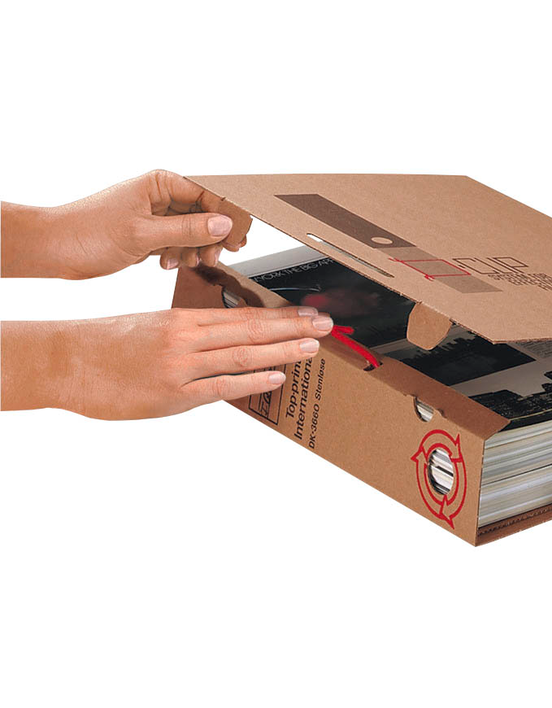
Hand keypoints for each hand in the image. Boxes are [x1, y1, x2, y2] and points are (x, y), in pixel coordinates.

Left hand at [0, 169, 250, 278]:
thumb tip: (223, 225)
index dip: (226, 216)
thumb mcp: (144, 234)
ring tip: (185, 261)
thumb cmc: (88, 233)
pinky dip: (178, 254)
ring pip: (193, 231)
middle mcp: (160, 195)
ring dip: (194, 249)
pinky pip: (178, 242)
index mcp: (160, 182)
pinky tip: (167, 262)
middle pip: (204, 214)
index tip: (237, 237)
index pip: (208, 194)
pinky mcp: (150, 233)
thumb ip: (187, 230)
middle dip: (210, 238)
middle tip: (214, 256)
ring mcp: (156, 215)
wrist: (55, 250)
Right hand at [1, 306, 333, 419]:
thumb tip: (231, 340)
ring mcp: (181, 365)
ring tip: (313, 346)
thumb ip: (194, 333)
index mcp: (185, 319)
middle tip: (326, 325)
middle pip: (251, 330)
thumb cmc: (111, 343)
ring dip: (281, 350)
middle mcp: (188, 337)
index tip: (308, 313)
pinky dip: (251, 382)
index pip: (243, 315)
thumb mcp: (156, 325)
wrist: (69, 360)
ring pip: (242, 354)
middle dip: (292, 327)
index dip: (280, 315)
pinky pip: (219, 387)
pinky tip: (277, 377)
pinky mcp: (172, 394)